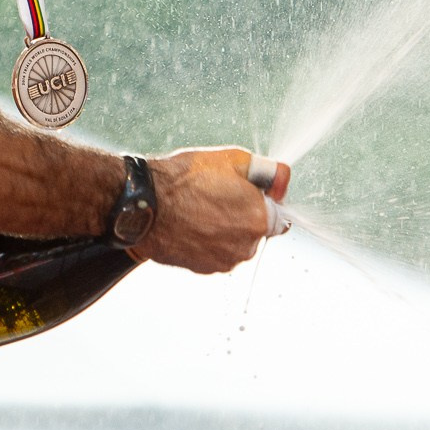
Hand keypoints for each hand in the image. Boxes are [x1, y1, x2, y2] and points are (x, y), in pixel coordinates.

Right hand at [136, 146, 267, 274]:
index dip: (263, 200)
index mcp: (260, 219)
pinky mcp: (203, 269)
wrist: (145, 204)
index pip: (279, 215)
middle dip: (243, 214)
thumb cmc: (185, 180)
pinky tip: (190, 223)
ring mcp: (224, 261)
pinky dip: (207, 241)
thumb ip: (268, 171)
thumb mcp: (232, 159)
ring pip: (234, 243)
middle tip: (217, 195)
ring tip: (199, 208)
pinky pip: (215, 253)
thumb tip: (284, 179)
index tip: (246, 192)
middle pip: (256, 230)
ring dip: (224, 229)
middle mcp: (247, 246)